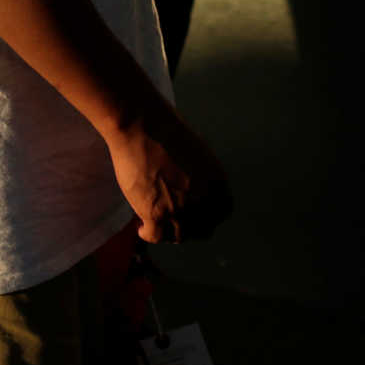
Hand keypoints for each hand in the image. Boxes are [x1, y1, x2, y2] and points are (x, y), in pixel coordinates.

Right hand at [105, 104, 232, 244]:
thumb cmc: (167, 131)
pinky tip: (142, 228)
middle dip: (188, 226)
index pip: (222, 213)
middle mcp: (204, 201)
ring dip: (167, 232)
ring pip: (178, 236)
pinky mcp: (157, 215)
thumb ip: (201, 176)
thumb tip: (193, 188)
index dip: (208, 216)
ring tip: (157, 226)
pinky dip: (147, 233)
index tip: (196, 215)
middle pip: (201, 229)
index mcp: (218, 184)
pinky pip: (155, 236)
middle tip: (173, 221)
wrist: (143, 128)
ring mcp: (181, 211)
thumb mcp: (199, 154)